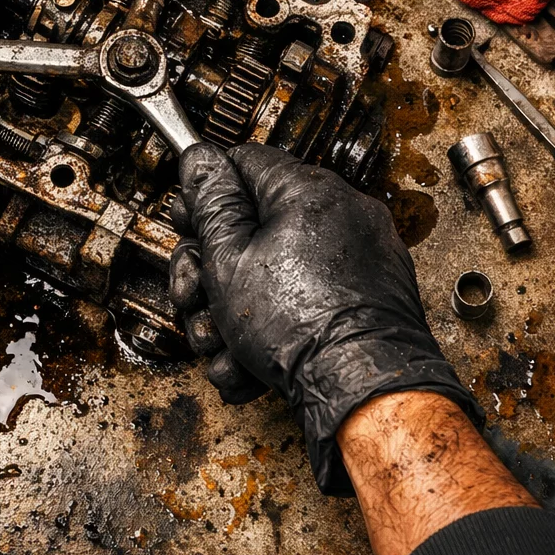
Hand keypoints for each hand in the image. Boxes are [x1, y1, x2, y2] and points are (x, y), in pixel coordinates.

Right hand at [169, 143, 481, 493]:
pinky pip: (307, 297)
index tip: (185, 221)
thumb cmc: (300, 328)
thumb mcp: (228, 258)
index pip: (243, 163)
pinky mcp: (369, 297)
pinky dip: (276, 327)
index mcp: (308, 191)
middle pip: (254, 223)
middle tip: (192, 298)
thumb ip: (211, 202)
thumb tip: (200, 159)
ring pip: (275, 269)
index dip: (205, 193)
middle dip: (210, 269)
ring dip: (234, 310)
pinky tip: (245, 363)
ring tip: (218, 347)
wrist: (364, 396)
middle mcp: (342, 214)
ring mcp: (360, 257)